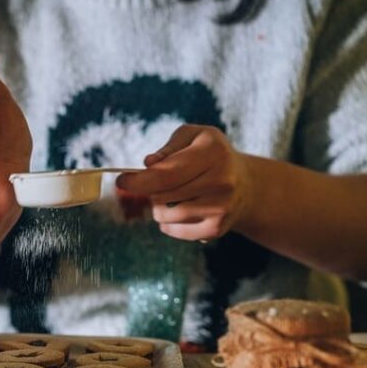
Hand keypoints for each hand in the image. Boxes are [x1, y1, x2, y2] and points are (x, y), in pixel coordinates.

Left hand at [117, 125, 253, 241]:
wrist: (245, 184)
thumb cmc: (209, 154)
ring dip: (159, 207)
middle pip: (163, 196)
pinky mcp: (216, 229)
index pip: (167, 174)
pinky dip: (169, 223)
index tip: (121, 181)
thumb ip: (169, 147)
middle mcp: (221, 182)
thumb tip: (149, 164)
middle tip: (156, 185)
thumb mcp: (193, 136)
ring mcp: (221, 208)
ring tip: (172, 196)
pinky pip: (175, 231)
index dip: (139, 180)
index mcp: (213, 153)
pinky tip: (181, 210)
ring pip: (166, 215)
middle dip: (150, 191)